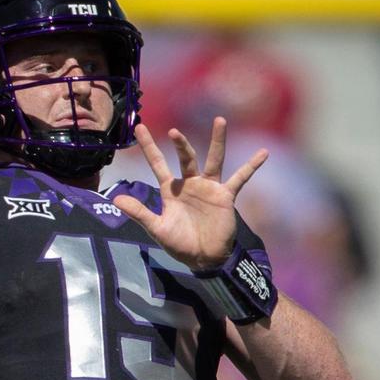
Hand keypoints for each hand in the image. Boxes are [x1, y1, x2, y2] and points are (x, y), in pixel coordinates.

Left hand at [113, 117, 266, 271]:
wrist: (204, 258)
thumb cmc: (179, 244)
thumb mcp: (157, 228)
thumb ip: (139, 212)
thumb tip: (116, 199)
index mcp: (171, 190)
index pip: (157, 163)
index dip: (148, 147)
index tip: (138, 127)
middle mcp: (190, 184)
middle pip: (186, 158)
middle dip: (180, 145)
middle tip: (173, 131)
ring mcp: (209, 188)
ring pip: (213, 159)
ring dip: (217, 141)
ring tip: (220, 120)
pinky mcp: (226, 196)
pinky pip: (240, 178)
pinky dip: (251, 166)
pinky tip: (263, 153)